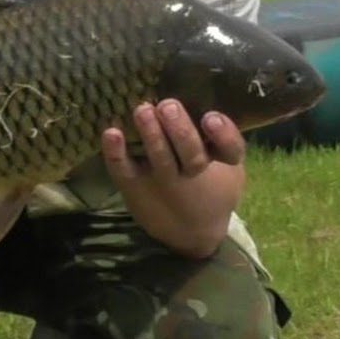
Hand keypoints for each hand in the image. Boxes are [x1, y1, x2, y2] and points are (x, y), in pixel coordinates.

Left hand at [101, 99, 245, 258]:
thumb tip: (209, 105)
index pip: (228, 150)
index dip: (223, 135)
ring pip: (160, 158)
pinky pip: (124, 170)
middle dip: (179, 129)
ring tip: (143, 111)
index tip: (211, 118)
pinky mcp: (135, 186)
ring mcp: (161, 181)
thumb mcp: (228, 168)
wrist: (190, 233)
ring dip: (151, 135)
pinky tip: (111, 132)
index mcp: (219, 164)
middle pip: (190, 153)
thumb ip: (222, 141)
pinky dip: (116, 153)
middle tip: (168, 105)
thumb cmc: (210, 187)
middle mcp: (191, 173)